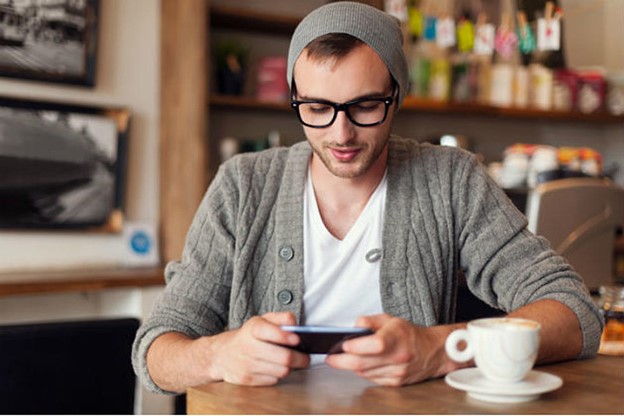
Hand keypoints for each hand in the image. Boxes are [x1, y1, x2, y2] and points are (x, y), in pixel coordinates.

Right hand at [207, 312, 309, 385]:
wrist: (221, 354)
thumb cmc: (248, 336)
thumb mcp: (262, 321)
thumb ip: (281, 318)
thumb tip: (296, 325)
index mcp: (253, 328)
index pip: (271, 332)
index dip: (287, 337)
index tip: (298, 339)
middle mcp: (248, 346)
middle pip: (283, 357)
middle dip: (300, 359)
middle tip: (305, 358)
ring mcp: (246, 365)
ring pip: (281, 371)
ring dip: (290, 368)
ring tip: (289, 362)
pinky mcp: (246, 380)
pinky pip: (273, 381)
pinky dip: (278, 375)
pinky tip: (274, 369)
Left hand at [325, 314, 458, 385]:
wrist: (433, 352)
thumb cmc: (409, 334)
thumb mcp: (390, 319)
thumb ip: (370, 320)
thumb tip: (353, 327)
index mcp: (397, 338)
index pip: (374, 344)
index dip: (356, 346)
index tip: (341, 344)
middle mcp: (398, 357)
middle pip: (363, 363)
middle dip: (342, 361)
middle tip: (330, 357)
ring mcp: (397, 372)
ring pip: (364, 373)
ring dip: (351, 367)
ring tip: (342, 358)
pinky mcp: (395, 382)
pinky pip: (372, 379)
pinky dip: (363, 372)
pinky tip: (360, 364)